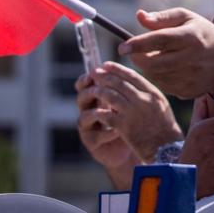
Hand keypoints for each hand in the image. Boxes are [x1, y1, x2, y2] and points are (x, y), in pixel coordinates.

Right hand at [76, 71, 139, 185]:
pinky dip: (107, 132)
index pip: (85, 84)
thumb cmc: (131, 120)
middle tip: (98, 89)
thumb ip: (125, 87)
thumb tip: (126, 66)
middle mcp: (88, 111)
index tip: (94, 72)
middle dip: (89, 92)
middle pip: (81, 98)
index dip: (86, 78)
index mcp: (96, 97)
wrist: (132, 146)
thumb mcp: (129, 102)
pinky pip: (96, 136)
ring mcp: (88, 128)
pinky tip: (118, 130)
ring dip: (97, 112)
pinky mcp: (92, 143)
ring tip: (110, 109)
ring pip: (84, 117)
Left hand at [83, 61, 182, 160]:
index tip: (107, 64)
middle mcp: (143, 100)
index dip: (117, 69)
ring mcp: (133, 113)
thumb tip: (133, 83)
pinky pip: (108, 115)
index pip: (132, 75)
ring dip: (100, 91)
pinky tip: (95, 110)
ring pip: (111, 96)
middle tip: (95, 72)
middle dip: (105, 76)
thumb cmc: (165, 128)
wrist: (167, 149)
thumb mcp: (161, 105)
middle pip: (120, 83)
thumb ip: (148, 93)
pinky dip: (100, 111)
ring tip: (92, 89)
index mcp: (153, 93)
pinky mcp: (125, 127)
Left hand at [118, 7, 213, 98]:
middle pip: (153, 63)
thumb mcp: (188, 18)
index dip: (138, 44)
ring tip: (153, 57)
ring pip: (156, 76)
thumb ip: (162, 18)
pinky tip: (166, 68)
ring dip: (148, 68)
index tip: (122, 46)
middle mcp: (192, 58)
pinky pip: (164, 86)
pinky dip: (159, 77)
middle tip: (133, 52)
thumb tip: (139, 16)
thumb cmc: (205, 34)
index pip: (159, 40)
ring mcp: (191, 77)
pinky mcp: (190, 91)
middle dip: (138, 58)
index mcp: (191, 36)